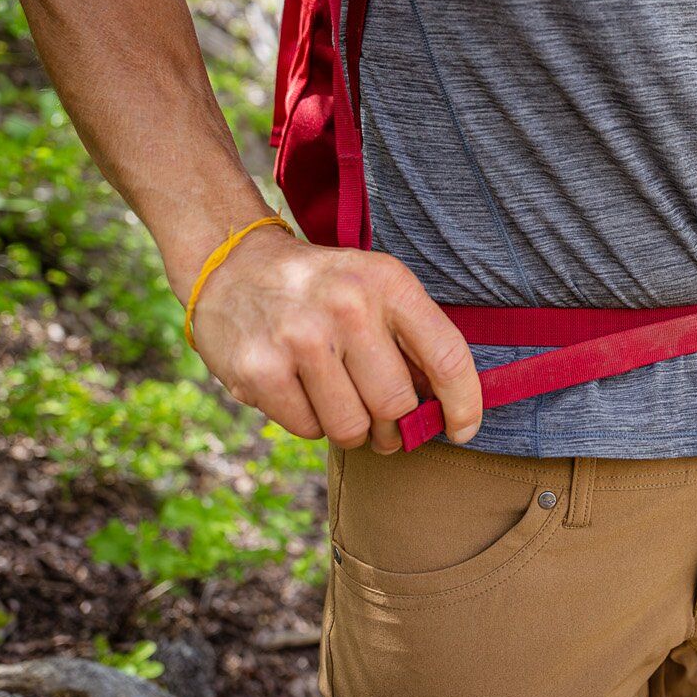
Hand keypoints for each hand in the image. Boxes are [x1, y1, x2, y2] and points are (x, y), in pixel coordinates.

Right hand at [188, 229, 481, 452]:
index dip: (464, 406)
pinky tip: (301, 391)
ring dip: (354, 430)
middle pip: (397, 404)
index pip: (447, 358)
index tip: (462, 431)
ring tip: (340, 402)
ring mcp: (300, 337)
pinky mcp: (260, 369)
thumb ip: (414, 341)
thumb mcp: (376, 288)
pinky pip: (309, 430)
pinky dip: (312, 424)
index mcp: (388, 282)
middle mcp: (347, 306)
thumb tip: (448, 409)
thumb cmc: (322, 288)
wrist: (232, 265)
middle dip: (395, 428)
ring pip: (353, 428)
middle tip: (385, 426)